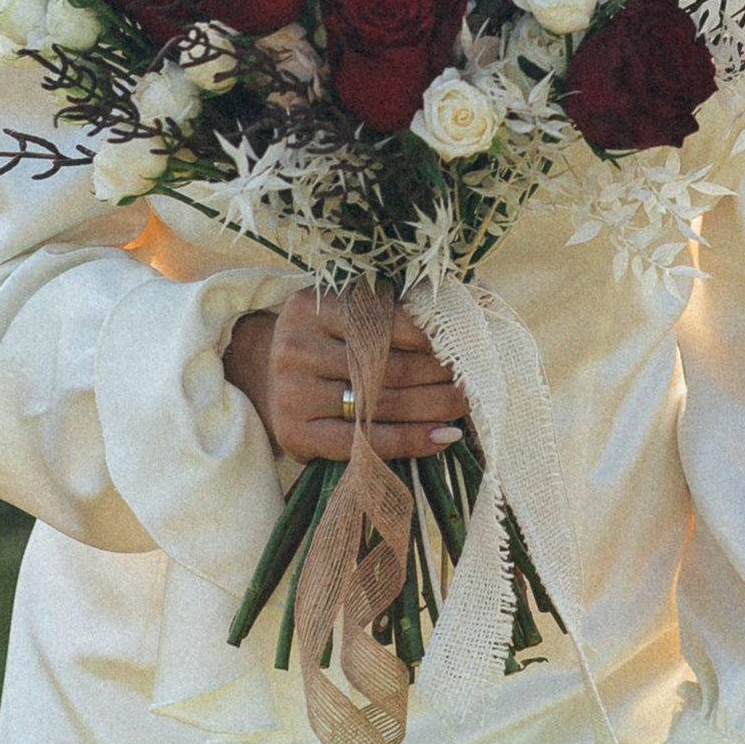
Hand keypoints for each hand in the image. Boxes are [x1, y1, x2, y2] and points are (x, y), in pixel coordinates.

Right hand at [226, 292, 472, 464]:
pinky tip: (443, 438)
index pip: (382, 319)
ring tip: (469, 405)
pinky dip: (410, 441)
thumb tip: (476, 301)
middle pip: (387, 364)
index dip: (429, 333)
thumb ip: (395, 307)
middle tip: (478, 377)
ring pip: (381, 403)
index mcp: (312, 305)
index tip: (466, 341)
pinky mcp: (295, 433)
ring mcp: (292, 393)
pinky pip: (364, 442)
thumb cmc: (327, 340)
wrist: (266, 376)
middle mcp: (296, 346)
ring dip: (434, 407)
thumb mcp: (346, 311)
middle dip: (441, 373)